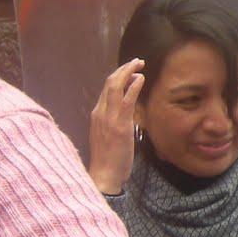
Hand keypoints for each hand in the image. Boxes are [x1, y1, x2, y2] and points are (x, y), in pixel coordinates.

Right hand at [87, 59, 144, 194]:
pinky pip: (126, 101)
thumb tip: (127, 112)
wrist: (104, 174)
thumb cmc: (108, 158)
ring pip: (115, 87)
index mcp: (97, 114)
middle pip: (109, 83)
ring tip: (140, 64)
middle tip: (137, 61)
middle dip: (123, 69)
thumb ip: (114, 121)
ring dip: (128, 72)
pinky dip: (133, 87)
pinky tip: (140, 78)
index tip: (130, 70)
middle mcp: (100, 112)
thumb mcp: (108, 135)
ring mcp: (108, 118)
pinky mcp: (119, 125)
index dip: (118, 76)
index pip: (106, 89)